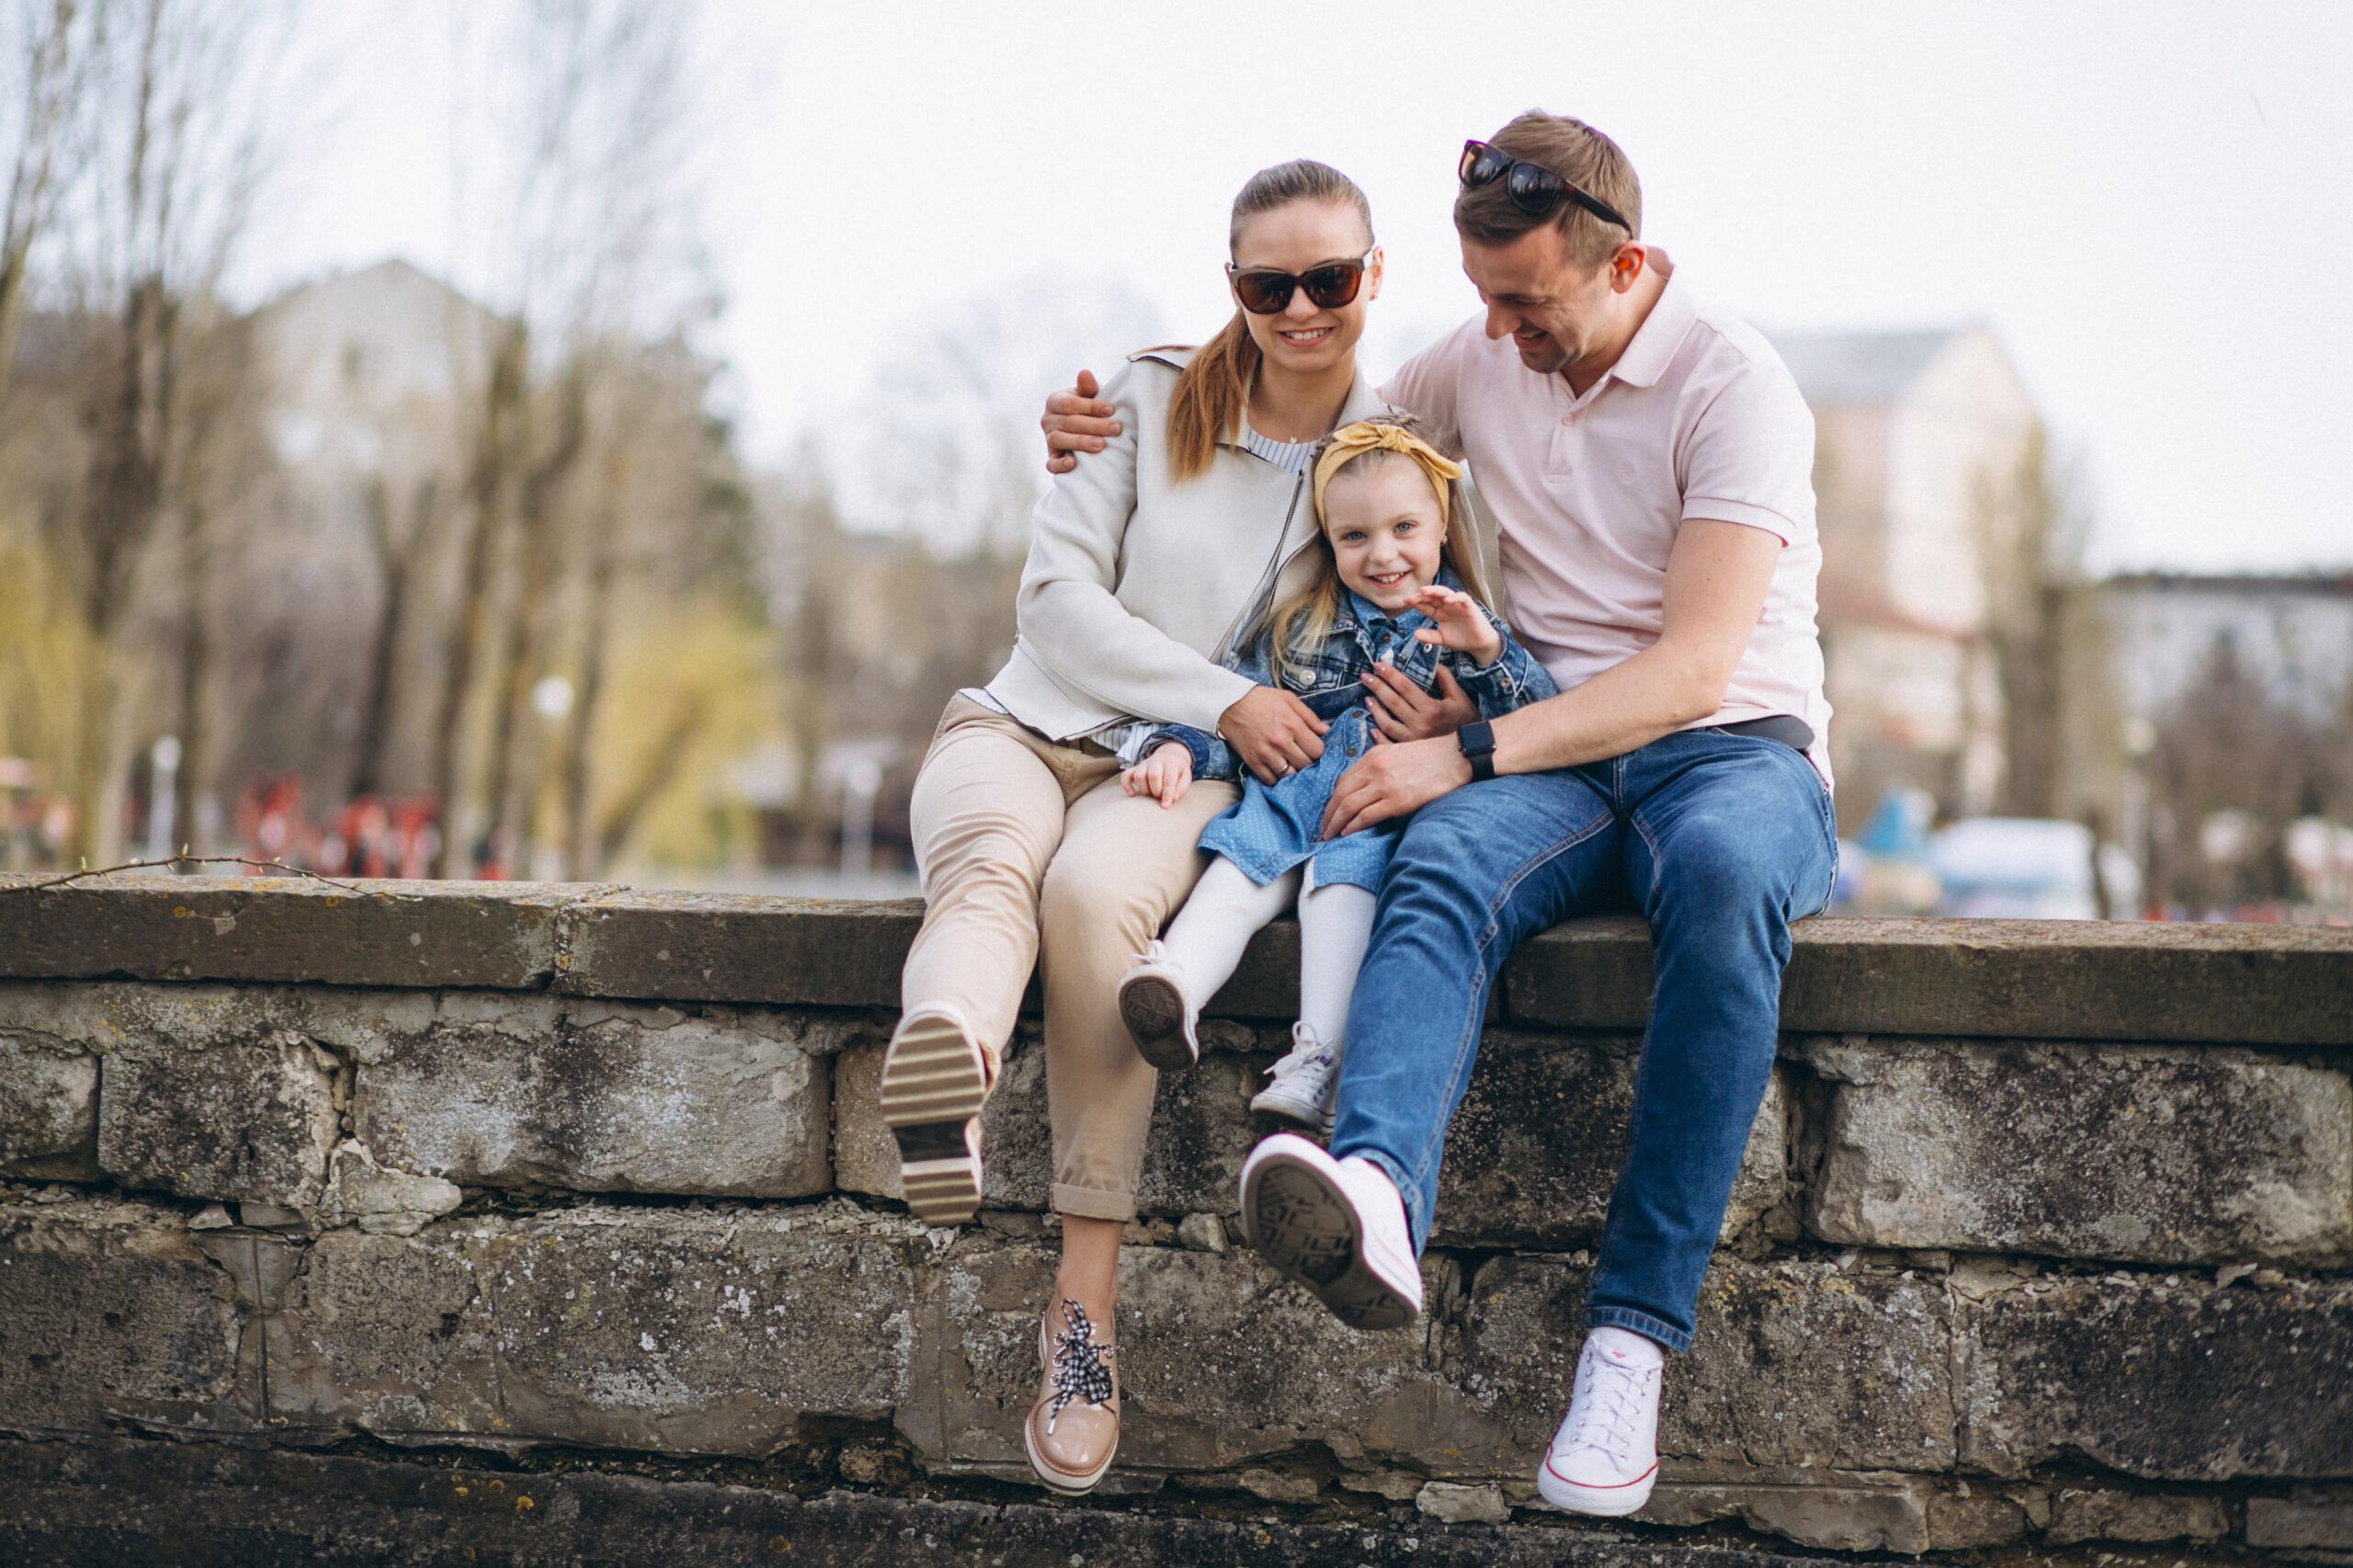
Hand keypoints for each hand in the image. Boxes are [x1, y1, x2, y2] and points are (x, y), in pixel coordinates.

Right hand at [1043, 368, 1121, 475]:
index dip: (1090, 406)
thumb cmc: (1090, 409)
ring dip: (1081, 442)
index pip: (1068, 403)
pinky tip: (1072, 464)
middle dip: (1094, 425)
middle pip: (1068, 422)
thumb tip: (1084, 373)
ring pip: (1059, 440)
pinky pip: (1051, 464)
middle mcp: (1047, 419)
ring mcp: (1048, 439)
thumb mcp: (1090, 396)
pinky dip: (1059, 465)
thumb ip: (1088, 387)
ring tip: (1101, 445)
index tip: (1111, 409)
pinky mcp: (1051, 458)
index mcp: (1055, 400)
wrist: (1087, 429)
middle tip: (1115, 429)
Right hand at [1121, 742, 1193, 807]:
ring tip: (1150, 793)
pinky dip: (1126, 786)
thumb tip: (1173, 799)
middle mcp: (1156, 761)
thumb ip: (1181, 788)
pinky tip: (1132, 794)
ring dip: (1144, 789)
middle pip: (1153, 775)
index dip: (1167, 794)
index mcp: (1171, 763)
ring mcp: (1144, 764)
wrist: (1170, 755)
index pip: (1168, 779)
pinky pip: (1125, 775)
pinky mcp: (1135, 768)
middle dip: (1156, 791)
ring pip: (1139, 776)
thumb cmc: (1178, 771)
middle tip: (1159, 796)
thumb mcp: (1185, 777)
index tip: (1165, 806)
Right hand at [1218, 684, 1327, 785]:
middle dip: (1307, 761)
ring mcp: (1266, 753)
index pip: (1317, 750)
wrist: (1230, 703)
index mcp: (1292, 725)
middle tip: (1302, 755)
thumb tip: (1325, 730)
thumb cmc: (1261, 699)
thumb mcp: (1288, 699)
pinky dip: (1276, 777)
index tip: (1312, 747)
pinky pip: (1270, 780)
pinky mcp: (1252, 761)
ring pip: (1289, 775)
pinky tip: (1276, 768)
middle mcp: (1280, 741)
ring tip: (1290, 763)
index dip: (1317, 750)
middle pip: (1305, 765)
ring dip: (1292, 771)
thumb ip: (1309, 716)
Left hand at [1321, 735, 1468, 838]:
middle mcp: (1374, 769)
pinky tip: (1346, 833)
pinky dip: (1352, 826)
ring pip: (1348, 806)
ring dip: (1335, 823)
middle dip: (1328, 814)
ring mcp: (1384, 785)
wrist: (1456, 758)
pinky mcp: (1397, 801)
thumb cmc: (1430, 757)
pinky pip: (1366, 816)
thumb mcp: (1396, 752)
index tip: (1329, 811)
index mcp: (1373, 756)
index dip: (1332, 799)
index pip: (1342, 781)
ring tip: (1329, 835)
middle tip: (1322, 829)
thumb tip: (1363, 785)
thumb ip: (1377, 765)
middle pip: (1339, 795)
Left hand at [1364, 659, 1477, 742]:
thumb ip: (1445, 678)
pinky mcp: (1410, 752)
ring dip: (1375, 710)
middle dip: (1377, 687)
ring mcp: (1413, 741)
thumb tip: (1431, 662)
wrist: (1473, 748)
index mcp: (1432, 709)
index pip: (1405, 687)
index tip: (1378, 665)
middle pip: (1393, 703)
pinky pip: (1389, 745)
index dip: (1390, 675)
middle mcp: (1421, 725)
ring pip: (1387, 724)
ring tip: (1367, 698)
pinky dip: (1378, 737)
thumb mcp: (1459, 696)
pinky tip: (1372, 727)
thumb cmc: (1466, 720)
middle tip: (1365, 676)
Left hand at [1408, 584, 1502, 665]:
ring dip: (1435, 591)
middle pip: (1433, 596)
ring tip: (1425, 591)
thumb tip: (1415, 634)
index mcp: (1439, 612)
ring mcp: (1458, 605)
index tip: (1404, 601)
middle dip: (1422, 595)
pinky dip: (1455, 597)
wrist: (1478, 644)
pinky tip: (1447, 600)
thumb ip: (1430, 636)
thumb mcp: (1442, 639)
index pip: (1425, 604)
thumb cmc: (1461, 638)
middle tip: (1411, 597)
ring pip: (1445, 593)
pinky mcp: (1469, 606)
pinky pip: (1462, 598)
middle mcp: (1447, 606)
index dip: (1415, 602)